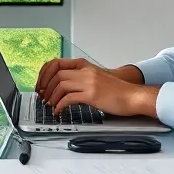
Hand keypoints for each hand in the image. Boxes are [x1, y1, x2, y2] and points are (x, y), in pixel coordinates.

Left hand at [36, 58, 157, 116]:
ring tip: (50, 105)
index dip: (44, 74)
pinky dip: (60, 105)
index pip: (56, 63)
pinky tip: (59, 111)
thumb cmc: (117, 91)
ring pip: (60, 84)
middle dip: (45, 86)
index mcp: (84, 66)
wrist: (133, 96)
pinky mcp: (92, 94)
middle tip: (42, 97)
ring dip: (51, 96)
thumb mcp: (96, 78)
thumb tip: (62, 87)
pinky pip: (69, 98)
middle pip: (56, 73)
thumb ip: (80, 79)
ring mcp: (88, 82)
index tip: (40, 84)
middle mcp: (85, 71)